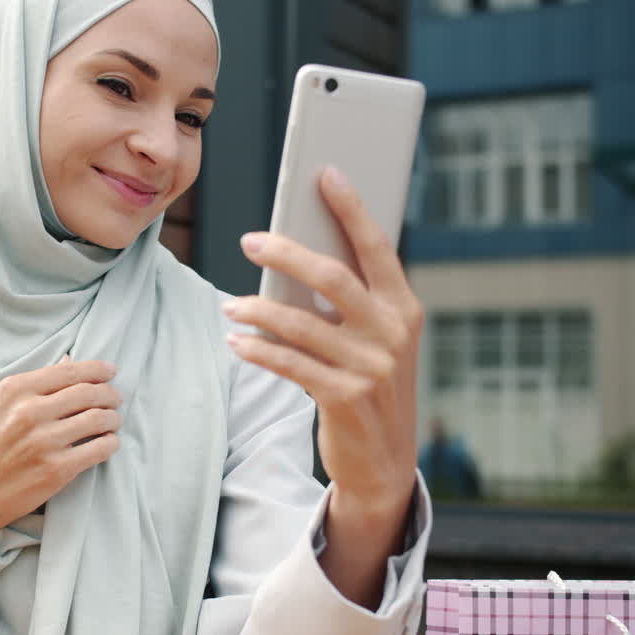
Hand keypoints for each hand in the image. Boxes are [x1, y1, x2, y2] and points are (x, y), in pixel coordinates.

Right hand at [0, 358, 121, 581]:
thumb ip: (33, 385)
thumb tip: (70, 362)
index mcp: (14, 390)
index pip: (69, 371)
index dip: (97, 369)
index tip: (110, 371)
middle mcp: (30, 411)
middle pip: (89, 392)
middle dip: (110, 393)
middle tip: (116, 398)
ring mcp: (44, 441)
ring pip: (99, 419)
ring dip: (113, 418)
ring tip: (113, 421)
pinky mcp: (56, 469)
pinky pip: (99, 449)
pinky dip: (111, 443)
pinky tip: (109, 443)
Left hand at [222, 166, 420, 513]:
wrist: (385, 461)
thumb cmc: (370, 385)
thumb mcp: (375, 341)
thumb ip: (349, 304)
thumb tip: (295, 255)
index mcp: (403, 308)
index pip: (376, 247)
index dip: (351, 207)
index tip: (325, 173)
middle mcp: (392, 332)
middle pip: (332, 276)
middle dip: (287, 252)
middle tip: (251, 239)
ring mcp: (370, 367)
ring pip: (300, 323)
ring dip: (257, 310)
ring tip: (231, 305)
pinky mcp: (344, 398)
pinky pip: (289, 363)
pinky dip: (258, 349)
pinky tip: (237, 341)